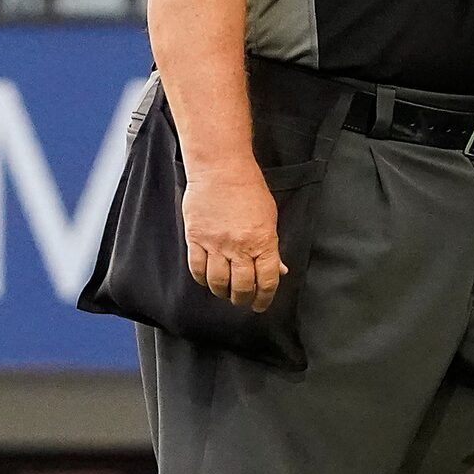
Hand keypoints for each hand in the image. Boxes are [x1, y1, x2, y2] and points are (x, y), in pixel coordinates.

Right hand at [183, 161, 284, 310]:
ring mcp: (216, 243)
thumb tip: (277, 270)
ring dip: (222, 292)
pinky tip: (207, 279)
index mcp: (263, 241)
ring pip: (218, 282)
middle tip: (241, 300)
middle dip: (242, 299)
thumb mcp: (269, 217)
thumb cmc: (248, 189)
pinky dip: (202, 279)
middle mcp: (240, 246)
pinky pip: (197, 268)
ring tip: (224, 292)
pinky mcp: (196, 238)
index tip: (260, 305)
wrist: (221, 168)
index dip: (264, 298)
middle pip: (242, 286)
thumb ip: (271, 246)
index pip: (267, 280)